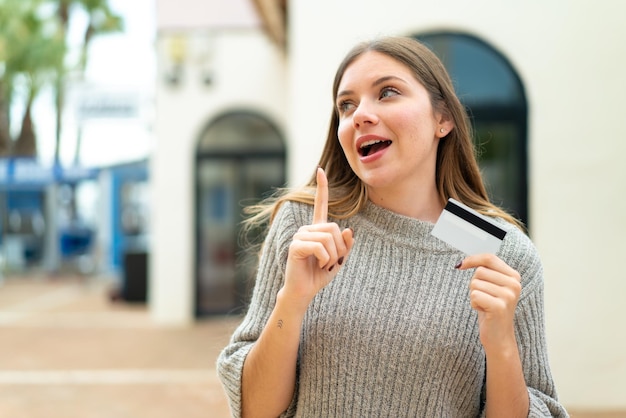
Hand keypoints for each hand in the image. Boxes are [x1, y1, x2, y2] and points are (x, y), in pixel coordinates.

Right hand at [282, 168, 353, 309]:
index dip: (322, 188)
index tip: (321, 170)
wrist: (304, 291)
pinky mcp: (296, 246)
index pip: (320, 205)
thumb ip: (345, 245)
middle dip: (339, 248)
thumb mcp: (339, 259)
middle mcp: (307, 229)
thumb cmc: (319, 275)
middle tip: (331, 262)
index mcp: (317, 229)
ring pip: (329, 238)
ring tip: (324, 265)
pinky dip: (325, 259)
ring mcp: (300, 236)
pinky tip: (318, 265)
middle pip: (334, 228)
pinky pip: (320, 247)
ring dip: (332, 256)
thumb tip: (349, 230)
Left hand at [457, 254, 521, 352]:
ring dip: (474, 295)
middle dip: (475, 284)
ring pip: (475, 283)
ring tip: (485, 305)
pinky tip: (484, 311)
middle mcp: (514, 284)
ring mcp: (508, 295)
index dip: (473, 259)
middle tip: (484, 297)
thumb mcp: (491, 286)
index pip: (489, 258)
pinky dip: (474, 303)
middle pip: (480, 271)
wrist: (499, 336)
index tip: (461, 265)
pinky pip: (474, 295)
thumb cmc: (491, 309)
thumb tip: (462, 262)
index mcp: (514, 276)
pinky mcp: (499, 306)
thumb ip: (485, 270)